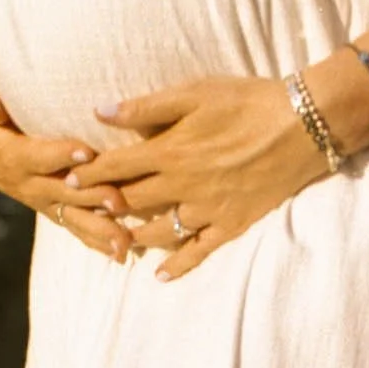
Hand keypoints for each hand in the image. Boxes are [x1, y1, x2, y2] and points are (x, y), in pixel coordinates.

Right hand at [0, 90, 134, 260]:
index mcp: (15, 158)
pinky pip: (76, 228)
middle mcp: (30, 186)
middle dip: (92, 197)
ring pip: (73, 217)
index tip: (87, 152)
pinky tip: (121, 253)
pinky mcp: (55, 212)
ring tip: (125, 241)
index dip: (61, 155)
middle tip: (118, 201)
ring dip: (100, 229)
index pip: (39, 158)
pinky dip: (97, 241)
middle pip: (63, 193)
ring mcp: (45, 203)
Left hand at [73, 76, 330, 280]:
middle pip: (132, 202)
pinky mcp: (232, 224)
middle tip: (80, 213)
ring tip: (112, 240)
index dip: (89, 173)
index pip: (117, 167)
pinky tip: (161, 275)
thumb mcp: (195, 92)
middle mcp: (182, 186)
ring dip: (132, 236)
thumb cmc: (247, 101)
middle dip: (103, 207)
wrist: (302, 125)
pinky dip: (178, 265)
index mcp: (170, 151)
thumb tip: (101, 111)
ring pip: (159, 231)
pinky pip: (199, 251)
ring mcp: (207, 210)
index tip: (65, 179)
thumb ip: (147, 107)